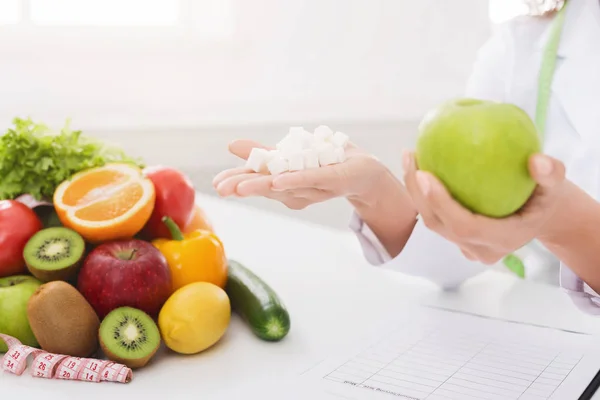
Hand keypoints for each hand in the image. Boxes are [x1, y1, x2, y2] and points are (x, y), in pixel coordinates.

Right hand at [212, 140, 385, 209]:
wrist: (366, 174)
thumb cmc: (326, 163)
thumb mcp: (289, 154)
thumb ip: (260, 153)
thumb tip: (231, 146)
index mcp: (285, 180)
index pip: (257, 180)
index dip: (237, 181)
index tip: (216, 184)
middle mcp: (297, 188)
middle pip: (267, 188)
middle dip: (243, 187)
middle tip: (221, 189)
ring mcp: (315, 186)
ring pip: (285, 186)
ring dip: (262, 187)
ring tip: (240, 187)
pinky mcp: (333, 179)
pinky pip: (311, 179)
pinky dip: (293, 181)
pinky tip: (278, 181)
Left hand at [402, 150, 568, 263]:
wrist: (541, 217)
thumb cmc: (547, 198)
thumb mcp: (557, 185)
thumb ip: (552, 174)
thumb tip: (536, 160)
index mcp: (503, 239)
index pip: (464, 226)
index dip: (441, 204)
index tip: (424, 174)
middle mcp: (480, 249)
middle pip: (439, 225)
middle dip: (418, 193)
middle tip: (411, 156)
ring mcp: (467, 247)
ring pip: (433, 223)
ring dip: (416, 192)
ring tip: (410, 157)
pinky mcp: (458, 239)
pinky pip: (436, 217)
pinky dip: (423, 194)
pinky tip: (419, 164)